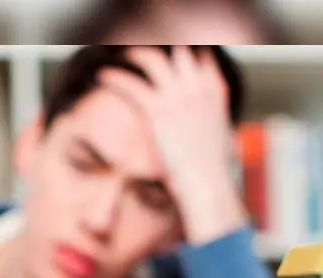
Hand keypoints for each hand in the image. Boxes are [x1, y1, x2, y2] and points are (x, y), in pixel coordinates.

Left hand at [97, 46, 246, 244]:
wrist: (208, 185)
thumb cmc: (211, 169)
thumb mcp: (219, 134)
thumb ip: (211, 118)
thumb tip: (207, 121)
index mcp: (215, 90)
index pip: (201, 53)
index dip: (184, 49)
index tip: (168, 53)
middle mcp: (199, 88)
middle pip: (178, 50)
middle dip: (160, 47)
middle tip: (142, 53)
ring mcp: (180, 97)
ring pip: (153, 59)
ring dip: (135, 54)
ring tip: (123, 56)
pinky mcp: (159, 111)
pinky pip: (131, 84)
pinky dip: (115, 77)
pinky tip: (103, 76)